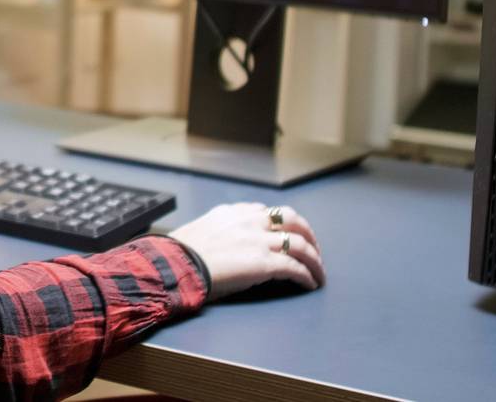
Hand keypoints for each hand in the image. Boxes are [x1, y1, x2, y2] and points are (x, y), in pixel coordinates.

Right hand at [170, 203, 324, 300]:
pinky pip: (295, 268)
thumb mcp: (198, 231)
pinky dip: (307, 276)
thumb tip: (217, 245)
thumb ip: (216, 232)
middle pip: (291, 220)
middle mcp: (250, 222)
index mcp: (232, 213)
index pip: (266, 211)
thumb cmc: (179, 254)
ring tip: (319, 272)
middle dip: (307, 233)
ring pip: (301, 244)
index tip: (285, 233)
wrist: (176, 265)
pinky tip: (310, 284)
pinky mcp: (265, 263)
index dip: (281, 223)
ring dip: (314, 259)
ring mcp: (259, 242)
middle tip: (313, 249)